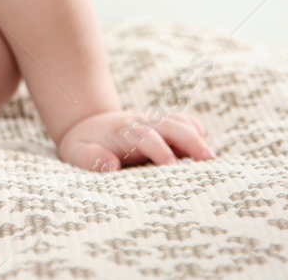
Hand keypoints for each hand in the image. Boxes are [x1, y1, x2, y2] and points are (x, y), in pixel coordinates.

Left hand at [58, 110, 213, 171]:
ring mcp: (155, 122)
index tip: (171, 166)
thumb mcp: (77, 153)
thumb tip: (110, 165)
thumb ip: (90, 159)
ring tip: (211, 158)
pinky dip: (194, 128)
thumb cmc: (85, 146)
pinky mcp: (163, 125)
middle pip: (169, 125)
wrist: (89, 125)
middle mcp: (142, 123)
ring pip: (179, 122)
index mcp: (122, 132)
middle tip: (206, 159)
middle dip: (188, 140)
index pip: (145, 137)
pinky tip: (202, 146)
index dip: (159, 150)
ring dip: (196, 136)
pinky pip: (183, 121)